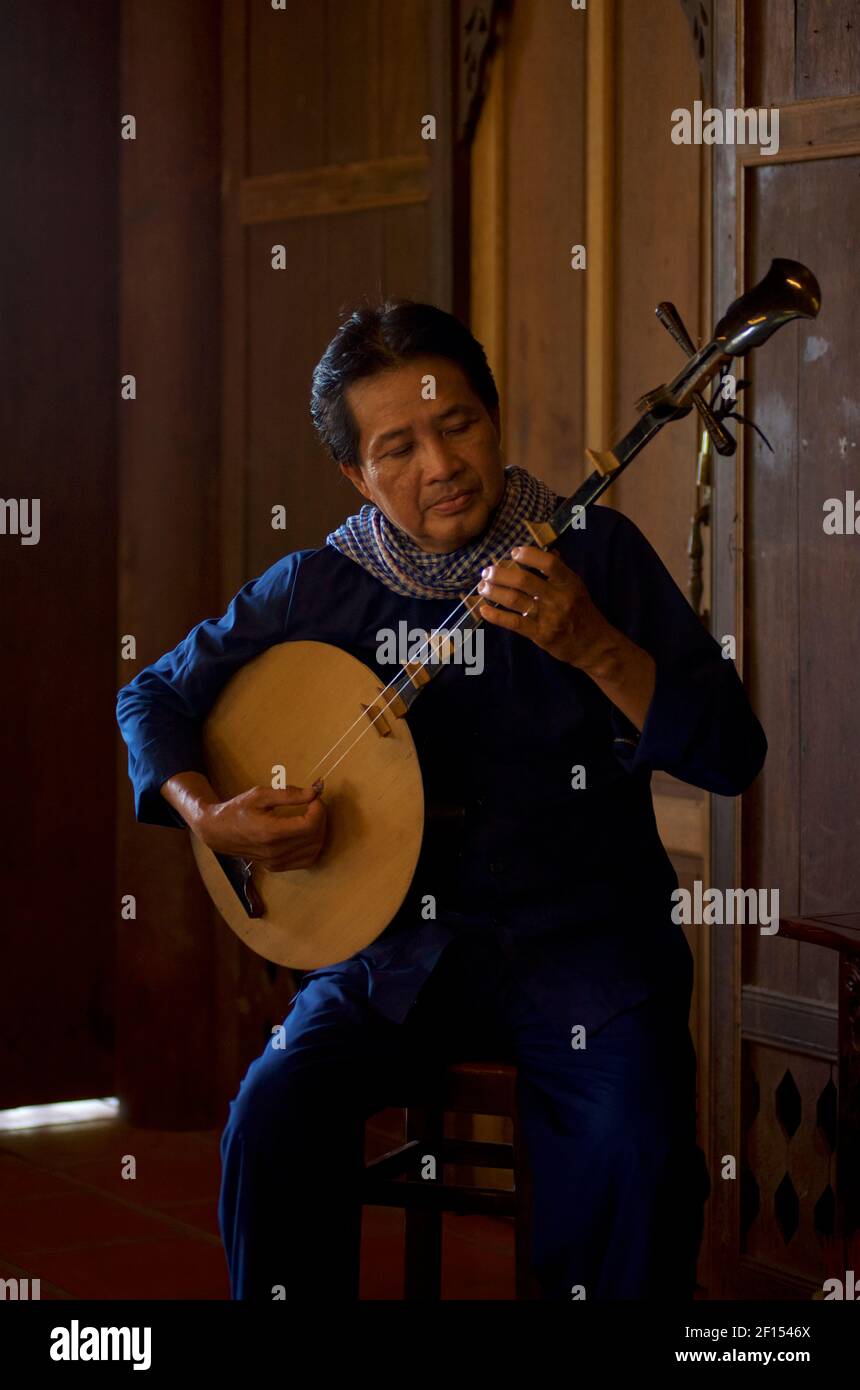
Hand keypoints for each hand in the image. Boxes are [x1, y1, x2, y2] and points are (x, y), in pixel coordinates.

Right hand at [196, 782, 326, 871]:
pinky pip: (306, 860)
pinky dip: (313, 846)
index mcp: (270, 832)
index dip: (319, 809)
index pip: (310, 825)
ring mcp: (276, 862)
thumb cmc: (238, 810)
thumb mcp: (260, 794)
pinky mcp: (276, 867)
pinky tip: (306, 832)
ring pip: (314, 850)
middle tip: (313, 804)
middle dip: (321, 817)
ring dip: (319, 832)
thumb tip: (313, 793)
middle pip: (315, 837)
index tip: (314, 797)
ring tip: (310, 816)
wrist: (218, 832)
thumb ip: (288, 794)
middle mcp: (275, 851)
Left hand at [476, 544, 614, 668]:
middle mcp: (559, 598)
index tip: (513, 553)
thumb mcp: (576, 587)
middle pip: (524, 581)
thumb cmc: (582, 612)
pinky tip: (483, 609)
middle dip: (500, 574)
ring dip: (494, 591)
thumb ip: (559, 570)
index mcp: (569, 582)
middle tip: (487, 571)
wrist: (593, 645)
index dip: (528, 555)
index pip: (549, 563)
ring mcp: (549, 617)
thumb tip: (545, 549)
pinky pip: (513, 623)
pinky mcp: (540, 634)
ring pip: (515, 600)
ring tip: (482, 586)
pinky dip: (496, 615)